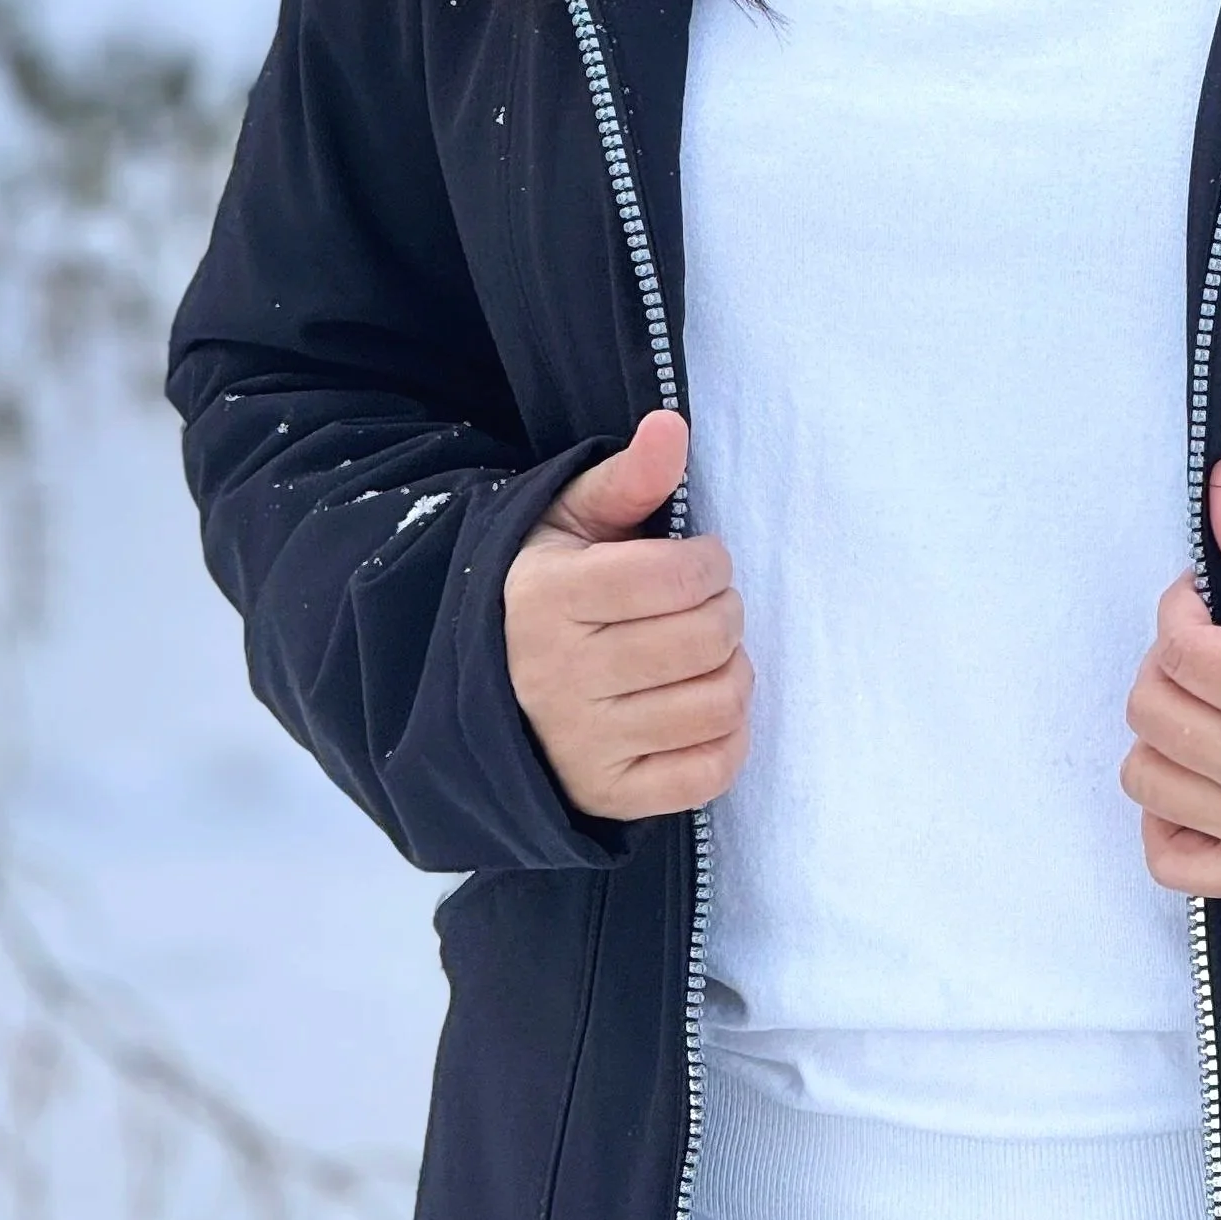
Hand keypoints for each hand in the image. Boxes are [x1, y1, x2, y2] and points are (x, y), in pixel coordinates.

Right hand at [503, 410, 751, 820]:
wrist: (487, 682)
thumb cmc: (548, 589)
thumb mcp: (573, 520)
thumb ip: (629, 476)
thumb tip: (672, 425)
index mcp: (549, 598)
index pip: (677, 577)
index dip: (710, 562)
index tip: (700, 561)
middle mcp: (559, 677)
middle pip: (705, 640)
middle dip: (726, 611)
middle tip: (708, 605)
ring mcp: (583, 744)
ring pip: (716, 706)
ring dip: (733, 671)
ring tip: (708, 653)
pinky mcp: (609, 794)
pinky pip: (707, 774)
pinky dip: (728, 738)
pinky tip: (706, 707)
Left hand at [1121, 459, 1220, 900]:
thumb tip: (1220, 484)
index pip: (1185, 650)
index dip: (1179, 610)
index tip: (1203, 602)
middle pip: (1153, 710)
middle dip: (1167, 666)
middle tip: (1206, 654)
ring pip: (1145, 777)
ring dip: (1163, 736)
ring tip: (1207, 714)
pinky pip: (1167, 859)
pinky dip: (1168, 817)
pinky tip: (1201, 780)